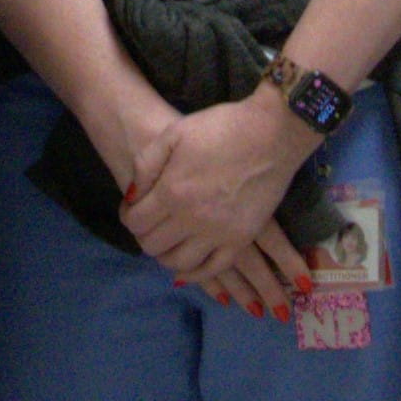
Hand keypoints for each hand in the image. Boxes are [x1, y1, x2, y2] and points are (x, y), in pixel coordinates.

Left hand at [126, 94, 322, 316]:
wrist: (272, 132)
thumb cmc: (221, 127)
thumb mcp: (174, 134)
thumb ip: (145, 165)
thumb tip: (131, 196)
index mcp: (171, 191)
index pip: (134, 222)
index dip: (128, 216)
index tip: (134, 208)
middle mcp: (192, 218)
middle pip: (152, 245)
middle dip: (144, 235)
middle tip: (151, 223)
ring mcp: (218, 233)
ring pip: (178, 263)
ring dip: (166, 255)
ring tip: (169, 241)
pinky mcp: (241, 239)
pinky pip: (212, 269)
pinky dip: (195, 273)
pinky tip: (188, 266)